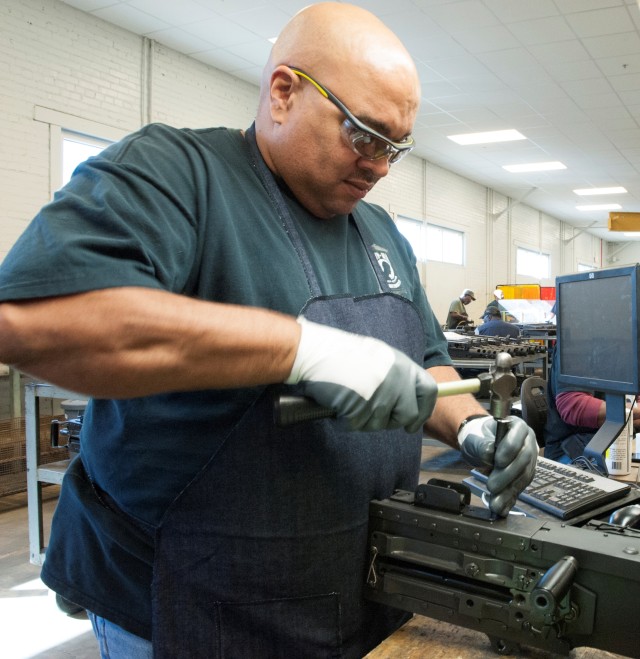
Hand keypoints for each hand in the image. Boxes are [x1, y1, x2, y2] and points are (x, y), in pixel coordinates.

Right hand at [285, 317, 436, 431]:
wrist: (314, 352)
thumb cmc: (340, 354)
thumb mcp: (378, 358)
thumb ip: (396, 376)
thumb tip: (408, 400)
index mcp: (401, 364)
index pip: (429, 391)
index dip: (423, 410)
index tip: (413, 421)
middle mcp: (395, 379)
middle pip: (408, 415)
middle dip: (391, 420)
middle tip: (373, 414)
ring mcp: (379, 394)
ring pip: (380, 424)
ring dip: (363, 419)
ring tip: (350, 400)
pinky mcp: (361, 407)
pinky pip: (357, 426)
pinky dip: (346, 421)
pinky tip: (338, 405)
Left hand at [458, 415, 537, 516]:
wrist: (482, 447)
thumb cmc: (480, 438)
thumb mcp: (475, 438)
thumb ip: (482, 445)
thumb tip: (490, 454)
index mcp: (517, 426)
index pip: (519, 434)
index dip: (510, 447)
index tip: (498, 460)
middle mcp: (528, 443)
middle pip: (523, 459)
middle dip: (507, 474)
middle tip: (491, 485)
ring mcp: (529, 460)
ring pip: (523, 477)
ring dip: (509, 491)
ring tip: (494, 503)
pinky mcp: (525, 476)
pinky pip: (520, 488)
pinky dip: (510, 499)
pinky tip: (501, 508)